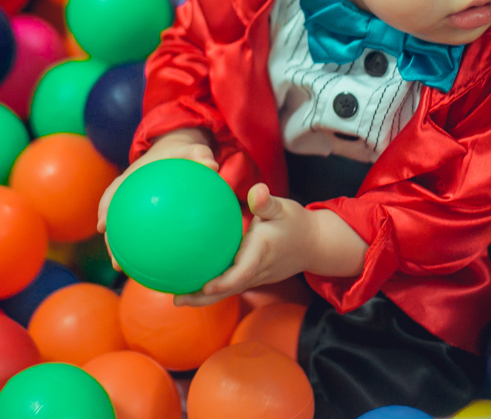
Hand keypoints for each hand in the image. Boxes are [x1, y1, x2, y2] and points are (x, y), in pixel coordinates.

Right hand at [96, 129, 217, 273]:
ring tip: (123, 270)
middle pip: (113, 218)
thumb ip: (200, 155)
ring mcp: (135, 207)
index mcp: (134, 176)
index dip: (106, 208)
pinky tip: (153, 265)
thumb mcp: (192, 150)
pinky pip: (142, 233)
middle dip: (111, 240)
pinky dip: (143, 248)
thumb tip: (212, 165)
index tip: (102, 226)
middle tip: (115, 261)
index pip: (114, 191)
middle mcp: (129, 194)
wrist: (177, 156)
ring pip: (123, 230)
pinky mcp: (146, 217)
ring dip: (120, 250)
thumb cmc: (182, 155)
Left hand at [175, 183, 313, 306]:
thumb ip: (267, 202)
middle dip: (203, 298)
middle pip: (229, 289)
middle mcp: (258, 269)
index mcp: (262, 252)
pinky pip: (231, 286)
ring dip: (203, 298)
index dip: (225, 281)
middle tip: (176, 300)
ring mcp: (256, 277)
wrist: (314, 245)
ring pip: (228, 291)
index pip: (243, 272)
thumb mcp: (283, 208)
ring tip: (176, 298)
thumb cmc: (295, 223)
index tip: (206, 286)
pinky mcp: (253, 278)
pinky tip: (192, 285)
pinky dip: (212, 290)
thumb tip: (256, 191)